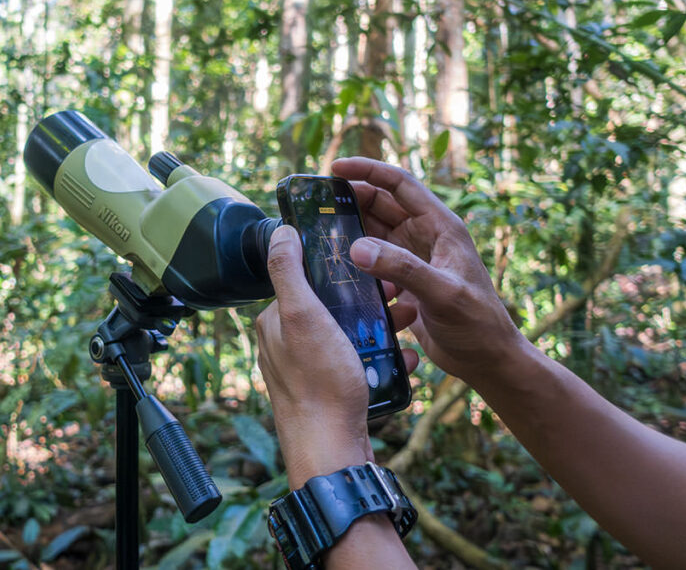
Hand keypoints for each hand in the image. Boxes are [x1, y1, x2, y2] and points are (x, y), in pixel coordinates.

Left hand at [255, 224, 418, 486]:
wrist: (332, 452)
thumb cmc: (319, 384)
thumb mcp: (303, 316)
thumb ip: (288, 272)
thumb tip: (280, 232)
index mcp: (275, 324)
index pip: (306, 282)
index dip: (339, 271)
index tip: (372, 266)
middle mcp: (287, 346)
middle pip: (332, 309)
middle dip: (368, 300)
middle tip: (399, 296)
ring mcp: (310, 372)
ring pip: (349, 337)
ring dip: (382, 327)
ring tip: (410, 322)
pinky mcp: (331, 394)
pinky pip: (360, 367)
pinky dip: (384, 359)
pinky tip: (407, 358)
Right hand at [331, 157, 525, 382]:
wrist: (487, 360)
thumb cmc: (477, 323)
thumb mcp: (442, 292)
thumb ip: (402, 268)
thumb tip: (357, 247)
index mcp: (440, 226)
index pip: (400, 184)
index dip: (368, 171)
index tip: (335, 167)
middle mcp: (425, 236)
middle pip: (382, 205)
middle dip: (351, 199)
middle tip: (318, 204)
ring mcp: (413, 259)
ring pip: (375, 233)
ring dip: (351, 230)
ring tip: (320, 232)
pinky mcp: (404, 282)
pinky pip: (373, 262)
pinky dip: (356, 261)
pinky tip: (337, 269)